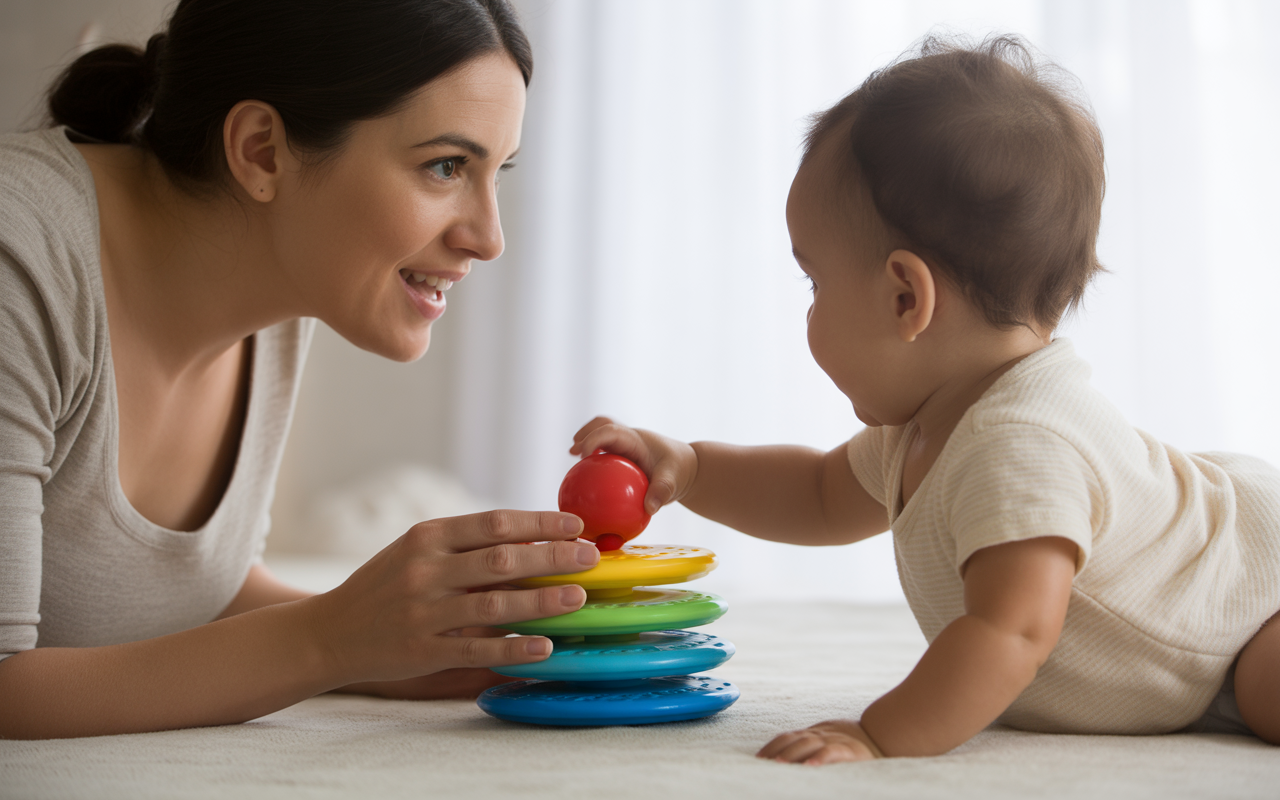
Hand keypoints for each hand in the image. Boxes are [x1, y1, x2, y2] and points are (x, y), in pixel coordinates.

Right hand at [304, 509, 599, 687]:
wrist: (328, 631)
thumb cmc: (384, 586)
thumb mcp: (416, 551)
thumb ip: (465, 544)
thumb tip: (531, 537)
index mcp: (427, 537)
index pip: (494, 523)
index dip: (539, 524)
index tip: (576, 526)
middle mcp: (425, 571)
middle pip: (502, 560)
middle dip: (552, 557)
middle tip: (591, 558)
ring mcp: (423, 612)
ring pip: (495, 603)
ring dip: (542, 600)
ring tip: (578, 597)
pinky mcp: (421, 651)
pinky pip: (476, 649)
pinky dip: (513, 647)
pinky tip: (544, 646)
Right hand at [570, 416, 697, 514]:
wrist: (687, 468)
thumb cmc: (680, 472)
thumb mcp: (673, 482)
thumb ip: (662, 492)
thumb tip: (649, 508)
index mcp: (636, 439)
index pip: (610, 430)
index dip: (593, 438)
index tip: (582, 453)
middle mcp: (628, 438)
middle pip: (601, 425)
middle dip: (585, 434)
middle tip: (573, 452)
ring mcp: (625, 445)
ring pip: (600, 435)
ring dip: (585, 443)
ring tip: (573, 460)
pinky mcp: (623, 456)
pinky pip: (604, 455)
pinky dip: (593, 462)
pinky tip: (586, 484)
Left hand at [756, 719, 885, 764]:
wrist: (881, 738)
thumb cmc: (850, 747)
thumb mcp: (827, 743)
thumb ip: (809, 747)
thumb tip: (783, 761)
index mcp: (813, 734)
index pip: (786, 737)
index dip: (771, 747)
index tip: (758, 759)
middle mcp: (820, 735)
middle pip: (792, 740)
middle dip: (776, 751)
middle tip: (762, 764)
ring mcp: (834, 741)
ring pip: (808, 744)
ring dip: (791, 755)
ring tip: (778, 765)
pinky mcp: (849, 750)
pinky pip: (832, 752)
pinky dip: (820, 758)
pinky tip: (809, 767)